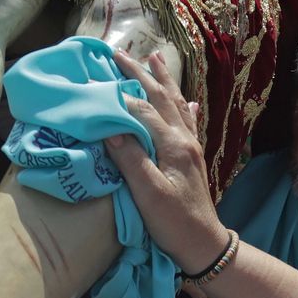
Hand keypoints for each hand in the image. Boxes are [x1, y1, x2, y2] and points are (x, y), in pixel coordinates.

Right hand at [104, 50, 230, 274]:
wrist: (204, 245)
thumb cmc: (173, 222)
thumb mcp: (148, 193)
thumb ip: (131, 159)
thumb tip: (111, 128)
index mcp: (173, 144)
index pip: (142, 110)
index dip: (117, 95)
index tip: (94, 79)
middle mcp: (184, 139)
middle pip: (160, 98)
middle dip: (140, 73)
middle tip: (120, 53)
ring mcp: (191, 147)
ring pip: (176, 104)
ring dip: (163, 81)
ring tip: (155, 58)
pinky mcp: (192, 158)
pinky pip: (188, 122)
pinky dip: (184, 106)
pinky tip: (188, 100)